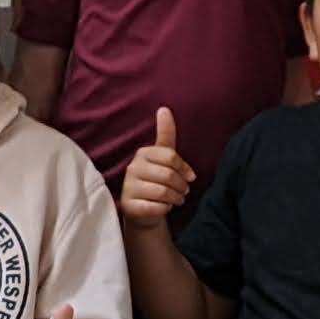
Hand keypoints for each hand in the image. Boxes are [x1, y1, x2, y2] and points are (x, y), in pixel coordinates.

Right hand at [118, 106, 196, 225]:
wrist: (143, 210)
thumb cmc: (156, 180)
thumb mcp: (163, 157)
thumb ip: (165, 134)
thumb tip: (164, 108)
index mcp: (142, 154)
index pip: (170, 157)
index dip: (184, 168)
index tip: (190, 177)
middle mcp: (132, 168)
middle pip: (168, 175)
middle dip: (182, 186)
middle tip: (184, 191)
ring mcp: (128, 187)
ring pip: (163, 192)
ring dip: (176, 198)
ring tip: (177, 199)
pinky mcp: (129, 205)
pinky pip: (156, 207)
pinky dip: (165, 209)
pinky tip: (164, 207)